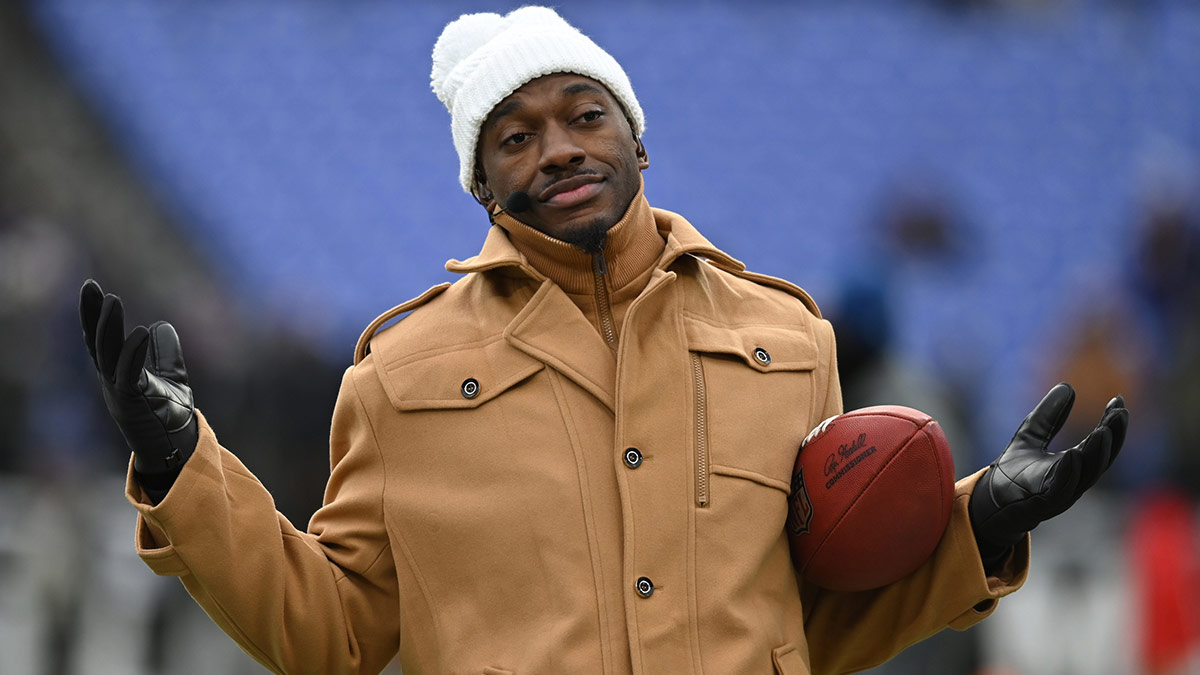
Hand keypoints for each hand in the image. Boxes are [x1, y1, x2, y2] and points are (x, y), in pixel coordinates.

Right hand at [80, 280, 197, 494]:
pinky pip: (129, 374)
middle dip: (92, 315)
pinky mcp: (132, 403)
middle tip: (92, 288)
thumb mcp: (170, 376)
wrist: (177, 446)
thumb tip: (162, 324)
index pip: (100, 338)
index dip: (93, 314)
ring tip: (112, 301)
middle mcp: (112, 380)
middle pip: (96, 342)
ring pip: (107, 355)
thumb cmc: (169, 414)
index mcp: (117, 372)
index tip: (91, 288)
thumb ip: (165, 352)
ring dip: (108, 327)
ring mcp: (119, 392)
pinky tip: (141, 332)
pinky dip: (134, 352)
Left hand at [969, 383, 1128, 566]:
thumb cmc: (1013, 473)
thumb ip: (1048, 416)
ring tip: (1102, 431)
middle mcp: (1072, 480)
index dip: (1112, 425)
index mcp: (1074, 465)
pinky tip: (1073, 455)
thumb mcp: (1030, 436)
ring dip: (1096, 454)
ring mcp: (1059, 494)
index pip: (1100, 444)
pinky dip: (1068, 474)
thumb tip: (1067, 386)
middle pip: (1100, 459)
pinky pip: (1059, 491)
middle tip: (1119, 413)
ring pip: (1085, 476)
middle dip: (1112, 437)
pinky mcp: (1040, 505)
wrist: (989, 504)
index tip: (1118, 400)